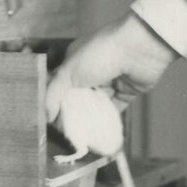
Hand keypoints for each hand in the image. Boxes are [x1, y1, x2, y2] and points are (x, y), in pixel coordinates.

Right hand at [45, 12, 178, 121]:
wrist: (140, 47)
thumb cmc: (101, 52)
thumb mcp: (69, 71)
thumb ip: (53, 93)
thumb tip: (46, 114)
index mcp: (75, 62)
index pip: (60, 86)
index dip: (54, 103)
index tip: (50, 121)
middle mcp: (91, 72)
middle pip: (77, 98)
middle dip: (72, 114)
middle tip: (66, 133)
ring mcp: (109, 83)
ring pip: (95, 106)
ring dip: (89, 120)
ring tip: (81, 139)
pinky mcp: (125, 93)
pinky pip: (113, 111)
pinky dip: (106, 121)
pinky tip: (98, 134)